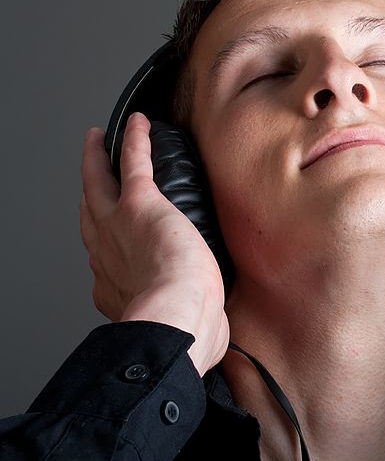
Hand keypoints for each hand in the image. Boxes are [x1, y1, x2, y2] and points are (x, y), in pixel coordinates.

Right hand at [79, 112, 228, 375]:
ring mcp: (118, 228)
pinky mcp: (140, 204)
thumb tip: (218, 339)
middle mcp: (108, 257)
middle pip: (91, 216)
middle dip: (90, 195)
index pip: (108, 266)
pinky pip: (134, 162)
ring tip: (98, 142)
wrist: (176, 321)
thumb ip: (195, 329)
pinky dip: (135, 140)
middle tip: (91, 176)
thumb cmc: (183, 334)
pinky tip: (138, 122)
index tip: (116, 246)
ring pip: (99, 184)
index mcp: (117, 291)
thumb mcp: (185, 335)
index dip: (108, 252)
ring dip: (98, 160)